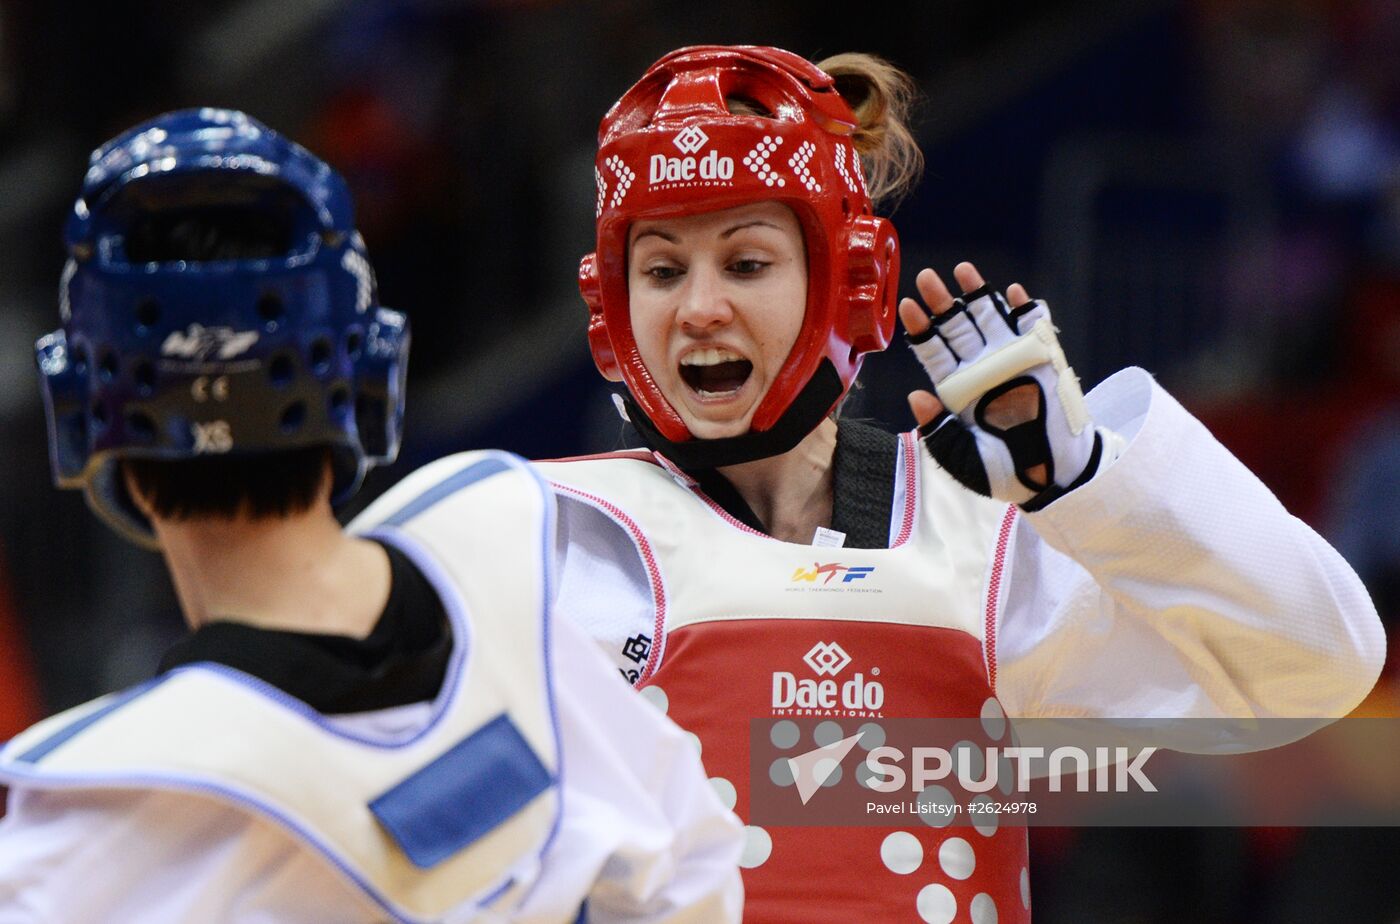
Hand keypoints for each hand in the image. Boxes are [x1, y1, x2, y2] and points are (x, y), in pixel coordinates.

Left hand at [899, 262, 1103, 508]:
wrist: (1054, 477)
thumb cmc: (1005, 472)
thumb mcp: (964, 460)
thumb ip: (939, 432)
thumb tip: (916, 397)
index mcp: (957, 390)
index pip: (933, 353)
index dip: (920, 329)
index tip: (907, 306)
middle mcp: (981, 369)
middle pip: (956, 328)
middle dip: (941, 302)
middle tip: (926, 277)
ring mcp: (1012, 361)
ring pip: (989, 319)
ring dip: (977, 293)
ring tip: (962, 269)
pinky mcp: (1044, 359)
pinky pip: (1034, 328)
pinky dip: (1026, 310)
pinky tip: (1014, 293)